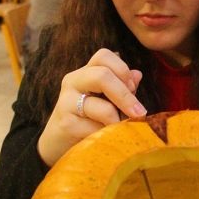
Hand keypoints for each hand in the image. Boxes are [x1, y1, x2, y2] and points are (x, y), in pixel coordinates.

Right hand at [38, 49, 146, 167]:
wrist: (58, 142)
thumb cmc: (88, 119)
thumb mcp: (107, 100)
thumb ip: (122, 87)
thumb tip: (137, 74)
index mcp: (85, 72)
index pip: (103, 56)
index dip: (122, 69)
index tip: (133, 87)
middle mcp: (73, 81)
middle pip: (103, 76)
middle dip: (126, 96)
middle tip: (139, 112)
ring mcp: (67, 102)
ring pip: (104, 107)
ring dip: (119, 120)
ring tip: (122, 129)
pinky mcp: (67, 124)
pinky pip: (98, 129)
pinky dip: (108, 135)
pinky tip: (106, 138)